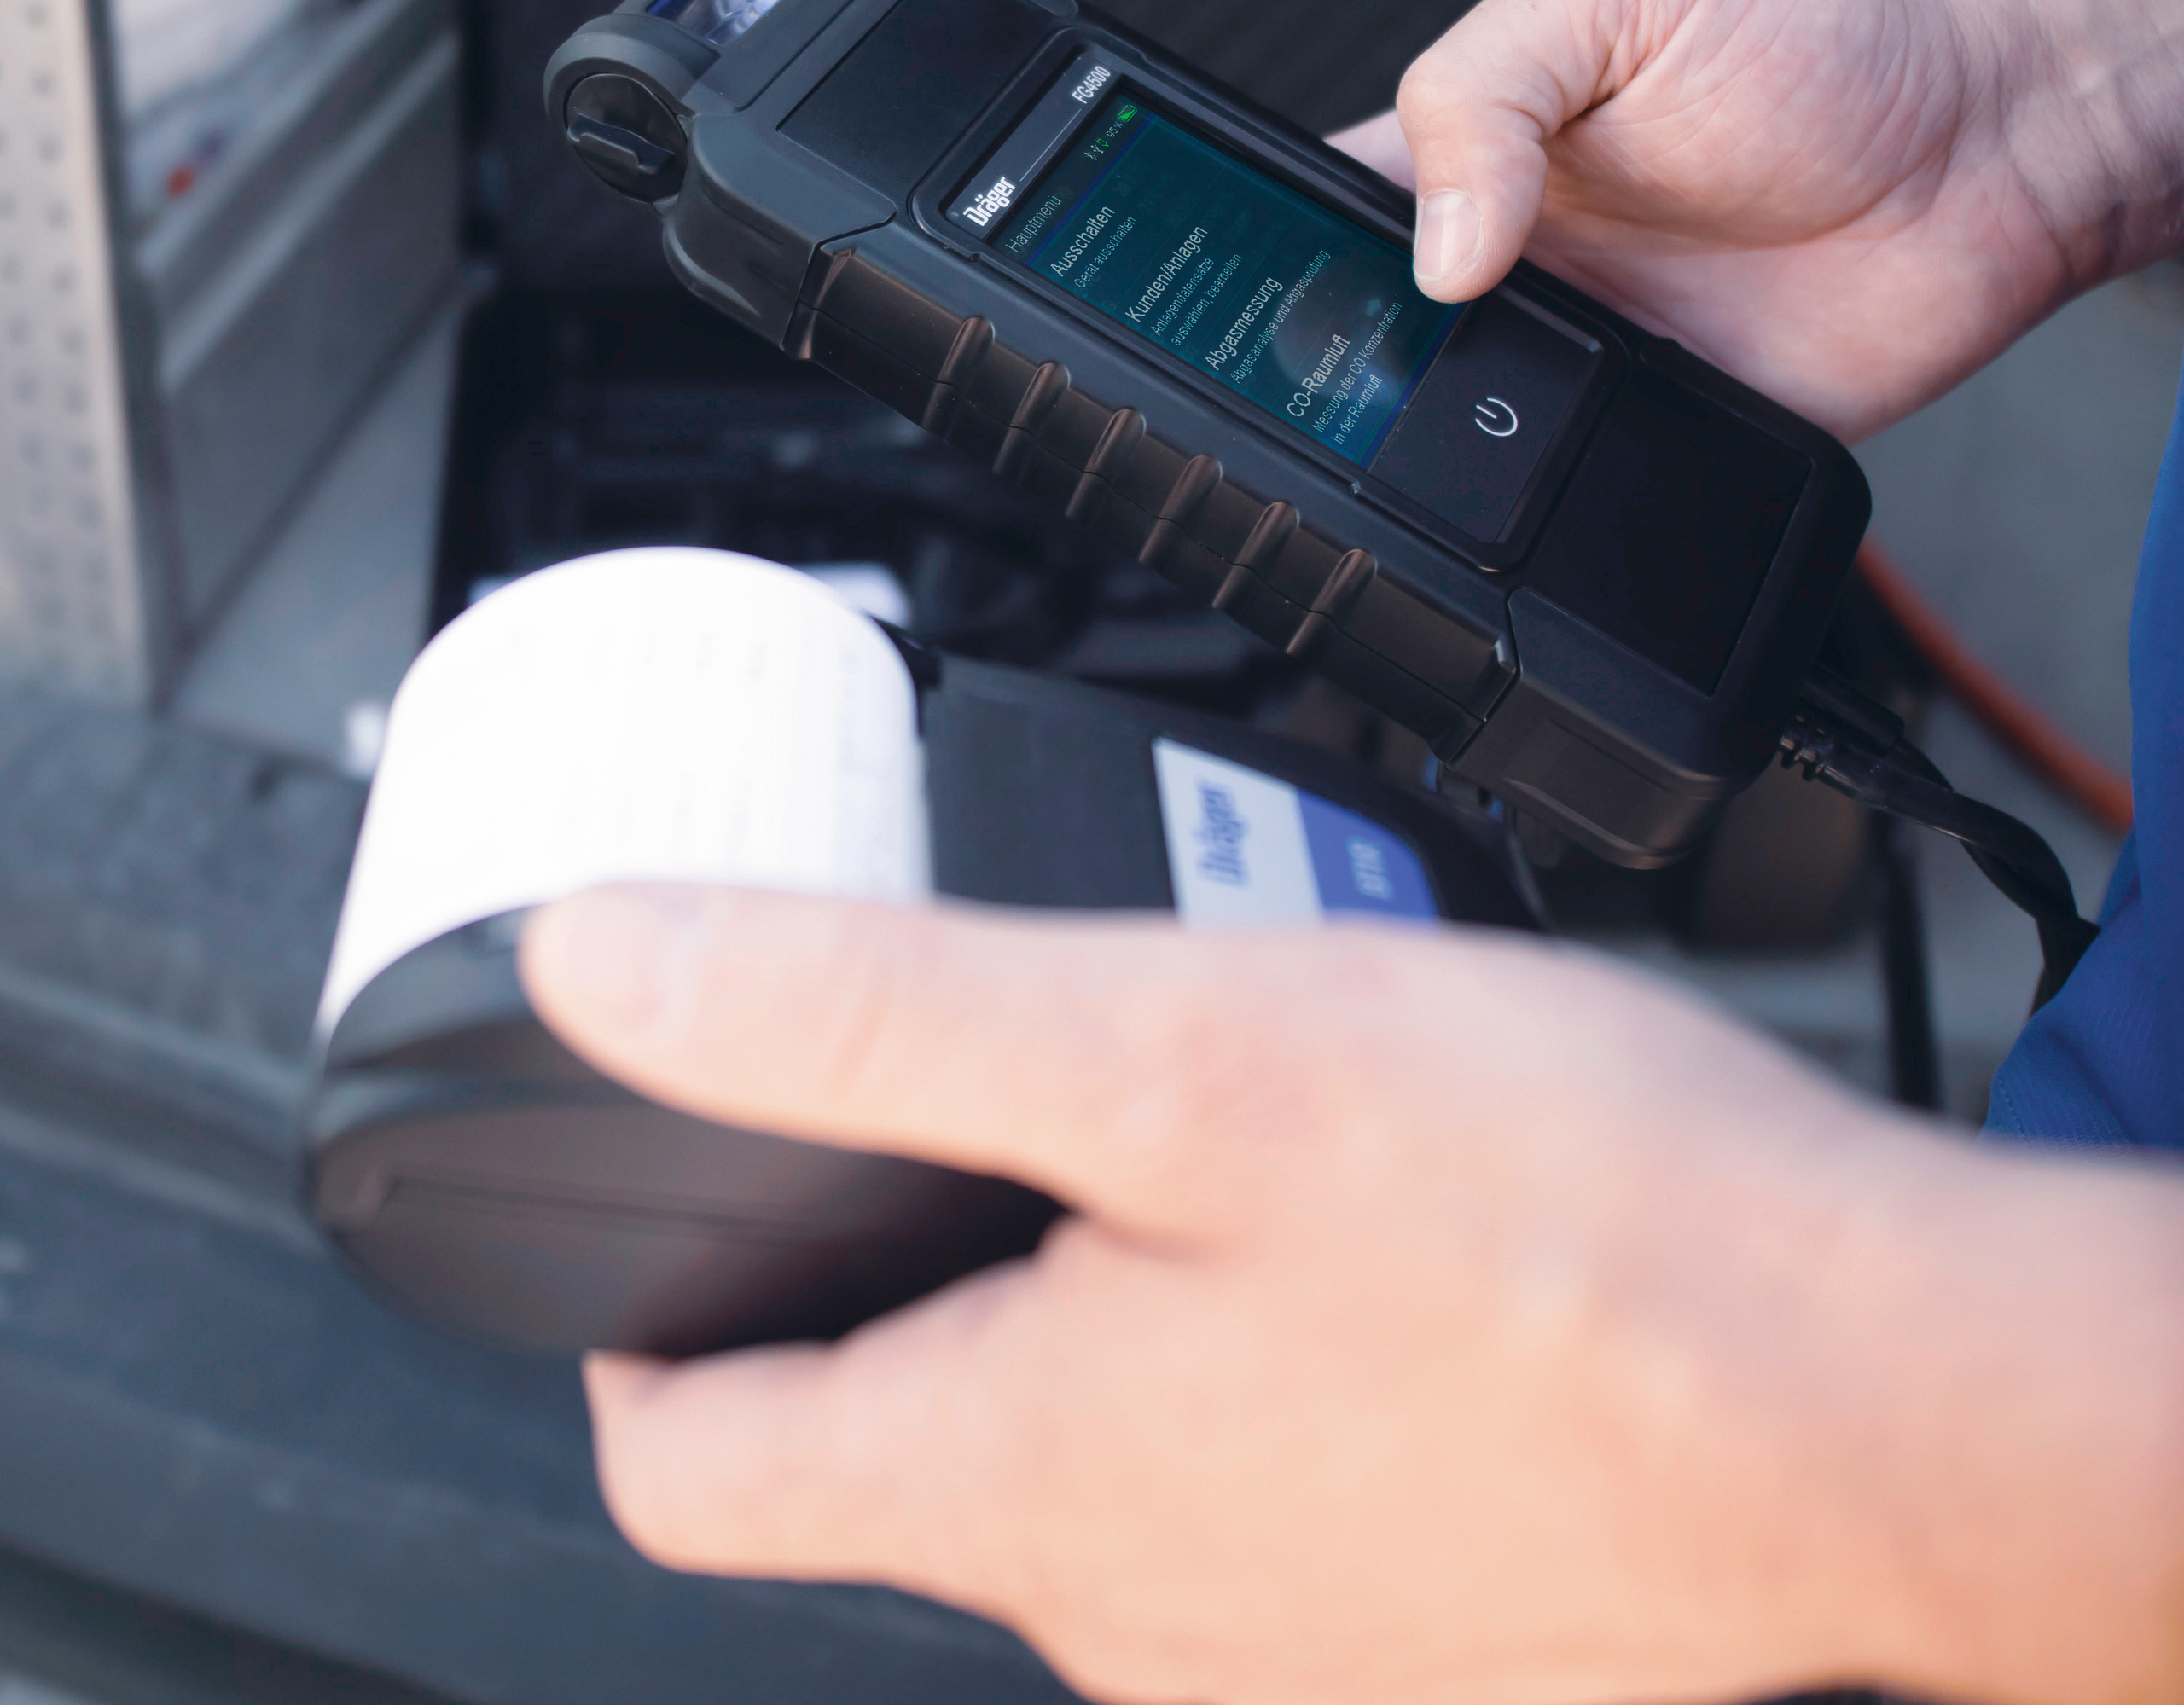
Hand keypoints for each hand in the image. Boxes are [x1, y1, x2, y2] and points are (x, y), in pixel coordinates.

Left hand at [523, 884, 2183, 1704]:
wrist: (1907, 1403)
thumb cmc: (1577, 1230)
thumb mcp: (1174, 1048)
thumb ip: (862, 1018)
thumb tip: (611, 968)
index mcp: (1024, 1476)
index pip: (689, 1471)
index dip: (633, 1328)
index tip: (654, 1222)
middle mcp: (1130, 1611)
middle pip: (902, 1445)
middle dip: (908, 1265)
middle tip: (989, 1096)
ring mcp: (1283, 1641)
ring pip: (1092, 1457)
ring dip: (1103, 1298)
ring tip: (1203, 1146)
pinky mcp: (1417, 1619)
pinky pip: (1256, 1485)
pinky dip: (1255, 1360)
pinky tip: (1366, 1256)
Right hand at [1335, 0, 2082, 441]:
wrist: (1990, 141)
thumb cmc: (1818, 38)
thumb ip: (1483, 94)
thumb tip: (1434, 251)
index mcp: (1466, 146)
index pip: (1319, 209)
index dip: (1271, 247)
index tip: (1252, 283)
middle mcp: (1506, 261)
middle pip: (1364, 338)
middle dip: (1340, 361)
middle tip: (1358, 358)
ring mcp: (1574, 357)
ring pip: (1448, 437)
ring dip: (1439, 437)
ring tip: (1470, 398)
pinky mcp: (1649, 438)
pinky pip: (1563, 495)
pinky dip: (1544, 497)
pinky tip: (1553, 457)